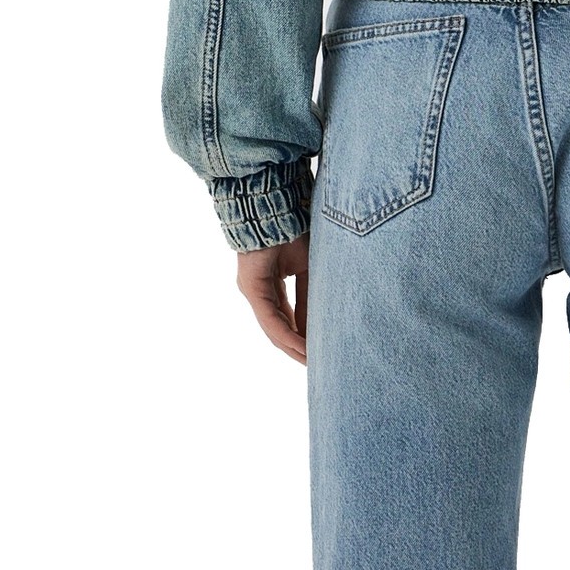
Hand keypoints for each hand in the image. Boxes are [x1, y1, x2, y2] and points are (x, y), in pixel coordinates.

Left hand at [236, 233, 309, 364]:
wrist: (277, 205)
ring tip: (312, 362)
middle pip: (276, 329)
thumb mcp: (308, 267)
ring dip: (292, 347)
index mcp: (270, 285)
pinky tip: (302, 347)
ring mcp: (252, 291)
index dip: (301, 335)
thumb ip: (308, 296)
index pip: (285, 318)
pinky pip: (270, 319)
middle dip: (296, 348)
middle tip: (316, 364)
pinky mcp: (252, 288)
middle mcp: (258, 291)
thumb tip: (317, 325)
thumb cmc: (293, 229)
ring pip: (272, 328)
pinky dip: (287, 334)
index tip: (318, 350)